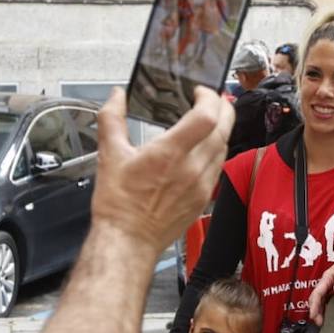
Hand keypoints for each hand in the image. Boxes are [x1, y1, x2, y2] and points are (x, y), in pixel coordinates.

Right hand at [92, 86, 233, 252]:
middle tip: (213, 99)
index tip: (200, 92)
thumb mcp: (109, 154)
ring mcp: (201, 185)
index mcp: (169, 154)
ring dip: (221, 129)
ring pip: (224, 148)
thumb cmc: (119, 204)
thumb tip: (116, 96)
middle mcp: (191, 169)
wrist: (128, 240)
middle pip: (224, 129)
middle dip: (223, 108)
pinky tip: (204, 148)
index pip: (206, 118)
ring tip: (209, 120)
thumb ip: (112, 119)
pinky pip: (218, 167)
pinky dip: (216, 151)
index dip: (209, 98)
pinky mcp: (204, 198)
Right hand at [308, 254, 333, 324]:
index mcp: (328, 277)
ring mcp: (331, 287)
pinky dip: (327, 309)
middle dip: (315, 311)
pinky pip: (328, 301)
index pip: (317, 292)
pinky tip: (331, 316)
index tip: (314, 315)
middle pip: (317, 299)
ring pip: (322, 301)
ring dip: (320, 311)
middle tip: (319, 322)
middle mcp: (327, 283)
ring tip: (323, 322)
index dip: (314, 305)